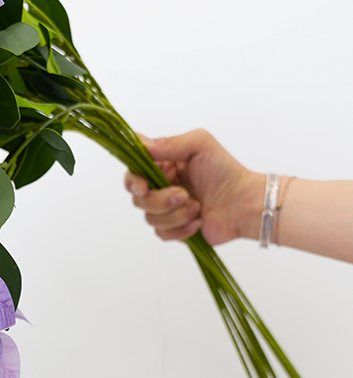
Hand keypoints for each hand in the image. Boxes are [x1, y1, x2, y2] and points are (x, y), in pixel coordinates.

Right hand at [125, 129, 262, 245]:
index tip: (143, 187)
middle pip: (138, 199)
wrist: (245, 203)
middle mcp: (161, 188)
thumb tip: (141, 144)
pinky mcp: (173, 229)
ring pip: (150, 218)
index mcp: (163, 166)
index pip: (133, 172)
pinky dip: (181, 229)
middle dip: (160, 200)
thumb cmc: (226, 172)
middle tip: (184, 195)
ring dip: (176, 214)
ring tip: (198, 207)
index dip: (133, 181)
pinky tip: (198, 221)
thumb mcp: (200, 145)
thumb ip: (169, 143)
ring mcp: (166, 210)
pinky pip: (162, 234)